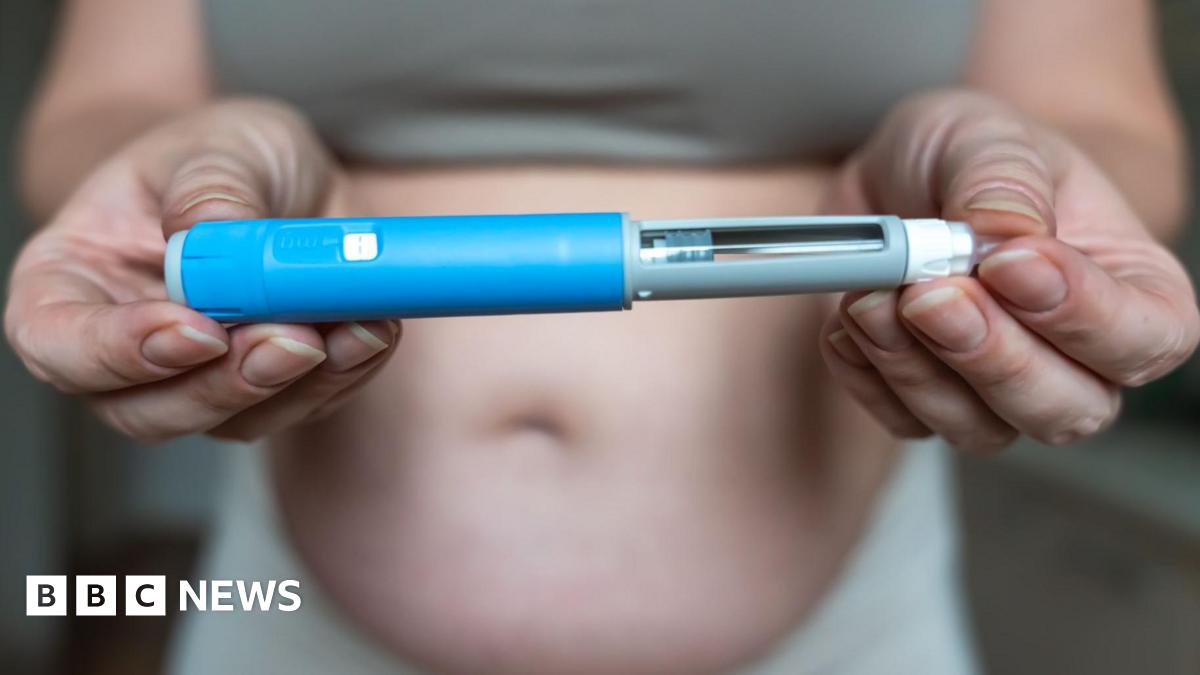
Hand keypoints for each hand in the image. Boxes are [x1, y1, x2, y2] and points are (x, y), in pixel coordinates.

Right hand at [5, 99, 399, 442]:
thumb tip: (215, 237)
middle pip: (148, 410)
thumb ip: (211, 190)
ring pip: (234, 422)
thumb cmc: (218, 158)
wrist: (275, 176)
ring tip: (354, 330)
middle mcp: (123, 351)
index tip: (199, 330)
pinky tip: (372, 331)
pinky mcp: (268, 392)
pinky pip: (302, 407)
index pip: (59, 344)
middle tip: (294, 341)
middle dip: (228, 384)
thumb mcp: (216, 146)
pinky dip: (345, 376)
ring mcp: (196, 382)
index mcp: (68, 284)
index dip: (120, 352)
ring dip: (301, 386)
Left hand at [819, 90, 1198, 451]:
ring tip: (871, 295)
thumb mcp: (988, 136)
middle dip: (990, 356)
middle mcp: (1077, 361)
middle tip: (928, 295)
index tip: (1007, 263)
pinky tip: (847, 320)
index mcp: (1135, 291)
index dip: (1081, 315)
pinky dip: (867, 377)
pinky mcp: (924, 403)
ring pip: (978, 429)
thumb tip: (1002, 229)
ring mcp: (999, 394)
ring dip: (915, 368)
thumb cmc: (973, 157)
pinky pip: (904, 422)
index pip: (1143, 339)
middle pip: (1065, 409)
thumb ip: (1003, 179)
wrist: (901, 176)